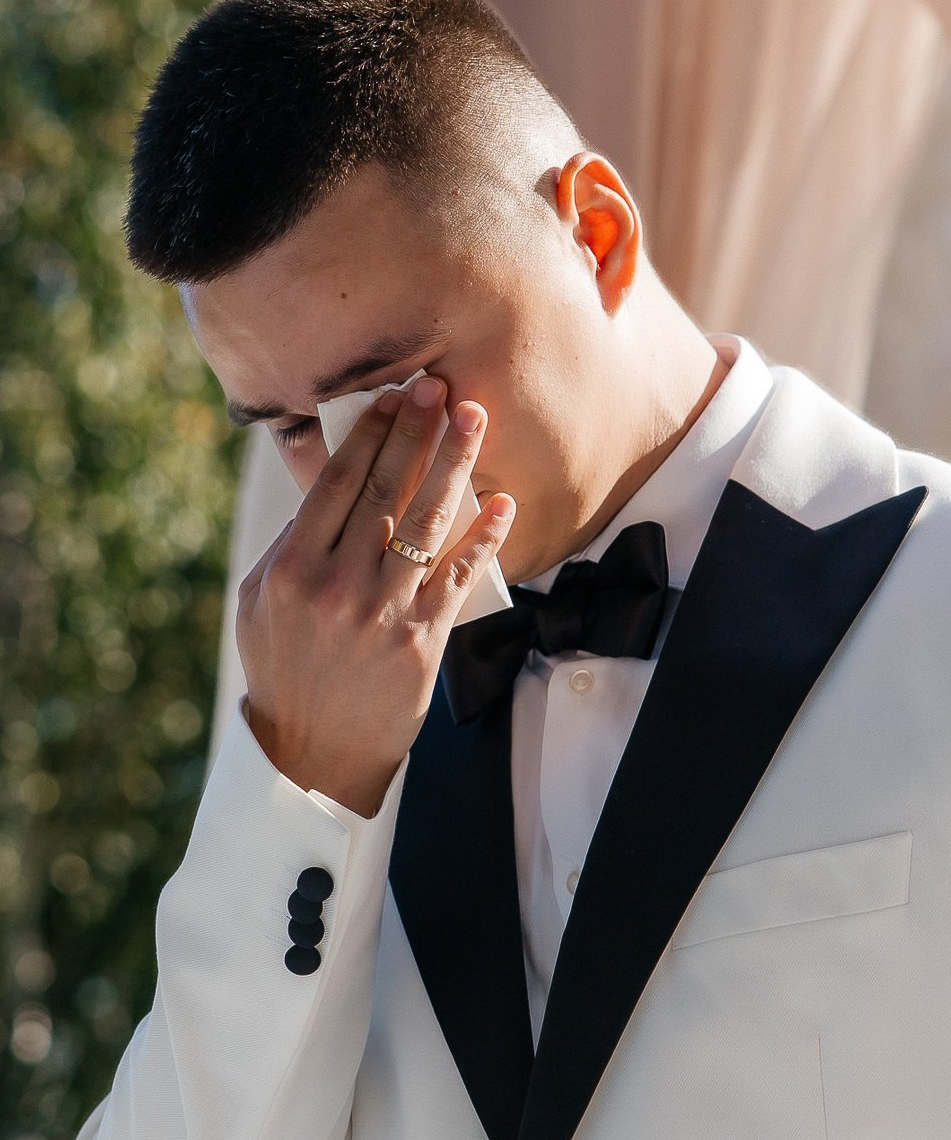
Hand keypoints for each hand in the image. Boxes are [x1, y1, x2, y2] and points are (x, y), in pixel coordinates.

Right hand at [237, 378, 513, 814]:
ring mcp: (383, 613)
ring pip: (426, 522)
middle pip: (384, 490)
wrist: (311, 753)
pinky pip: (459, 576)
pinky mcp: (422, 641)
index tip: (393, 396)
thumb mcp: (260, 604)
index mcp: (293, 569)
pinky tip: (501, 504)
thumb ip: (291, 546)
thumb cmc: (284, 670)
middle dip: (417, 432)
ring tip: (474, 420)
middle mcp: (338, 586)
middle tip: (441, 387)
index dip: (370, 434)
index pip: (338, 484)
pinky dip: (483, 537)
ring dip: (455, 465)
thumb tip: (330, 487)